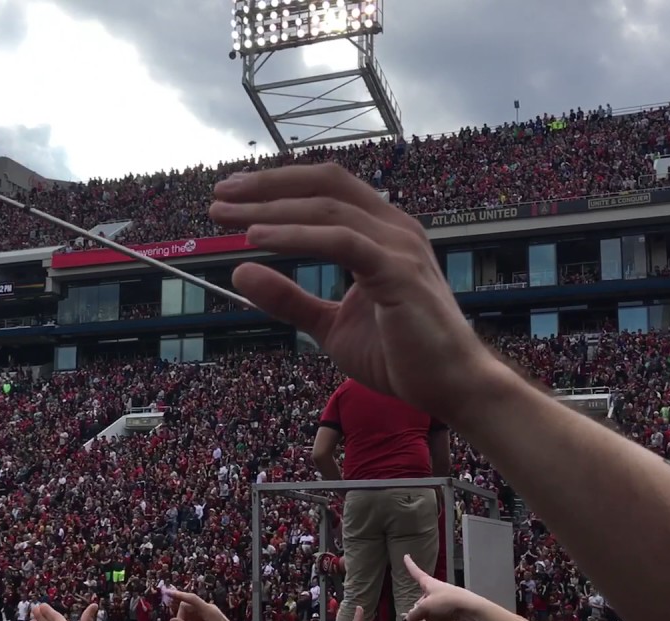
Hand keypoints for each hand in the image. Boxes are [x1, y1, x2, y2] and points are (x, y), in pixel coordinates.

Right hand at [167, 589, 251, 620]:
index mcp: (208, 611)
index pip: (191, 598)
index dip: (178, 594)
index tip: (167, 593)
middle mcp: (209, 609)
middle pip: (189, 606)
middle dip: (182, 616)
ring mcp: (211, 613)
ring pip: (192, 612)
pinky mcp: (212, 618)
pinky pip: (198, 617)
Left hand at [212, 164, 493, 421]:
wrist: (450, 388)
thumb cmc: (399, 356)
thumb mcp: (329, 325)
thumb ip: (288, 299)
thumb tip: (240, 271)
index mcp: (382, 232)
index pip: (326, 188)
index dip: (277, 185)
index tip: (231, 193)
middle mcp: (394, 227)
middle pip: (324, 183)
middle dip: (266, 186)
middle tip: (219, 195)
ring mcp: (399, 245)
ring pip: (326, 207)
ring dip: (271, 208)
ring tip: (228, 217)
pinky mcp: (397, 271)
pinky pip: (339, 240)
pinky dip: (295, 235)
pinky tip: (258, 239)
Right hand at [402, 554, 488, 620]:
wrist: (470, 610)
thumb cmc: (446, 602)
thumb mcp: (426, 607)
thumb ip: (414, 614)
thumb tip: (406, 619)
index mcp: (429, 583)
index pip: (416, 572)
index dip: (410, 565)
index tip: (406, 556)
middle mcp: (435, 590)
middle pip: (421, 602)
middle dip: (422, 611)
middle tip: (426, 615)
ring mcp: (442, 601)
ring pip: (429, 612)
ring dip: (432, 618)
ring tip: (441, 617)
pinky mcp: (450, 611)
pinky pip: (438, 619)